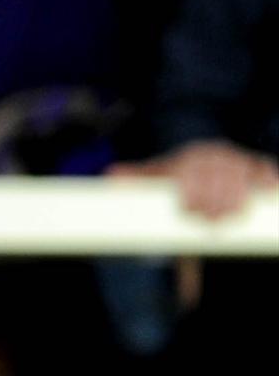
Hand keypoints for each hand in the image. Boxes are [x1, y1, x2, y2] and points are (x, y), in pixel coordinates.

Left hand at [110, 140, 277, 220]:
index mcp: (192, 156)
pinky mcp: (258, 167)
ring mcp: (240, 160)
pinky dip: (267, 181)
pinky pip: (265, 170)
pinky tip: (267, 192)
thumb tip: (111, 173)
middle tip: (209, 220)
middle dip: (215, 198)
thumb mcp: (159, 176)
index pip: (193, 169)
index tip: (188, 209)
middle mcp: (218, 154)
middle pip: (219, 174)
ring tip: (229, 217)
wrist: (204, 168)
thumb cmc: (179, 176)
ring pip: (243, 175)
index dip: (193, 189)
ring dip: (238, 197)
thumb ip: (138, 176)